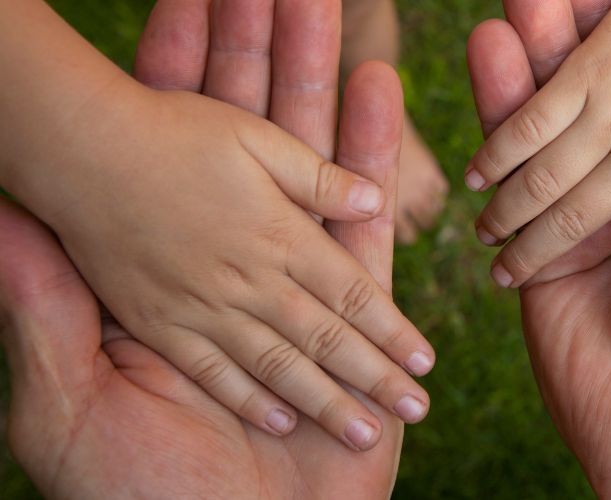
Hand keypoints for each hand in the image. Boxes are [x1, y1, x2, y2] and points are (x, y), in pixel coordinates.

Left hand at [0, 3, 406, 497]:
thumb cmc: (134, 495)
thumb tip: (3, 209)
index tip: (183, 4)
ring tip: (329, 13)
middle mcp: (231, 269)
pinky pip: (364, 222)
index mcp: (163, 279)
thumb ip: (46, 302)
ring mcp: (298, 289)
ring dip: (319, 89)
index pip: (169, 156)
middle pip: (247, 147)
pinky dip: (374, 157)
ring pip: (310, 168)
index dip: (177, 76)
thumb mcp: (62, 399)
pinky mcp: (356, 317)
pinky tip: (377, 91)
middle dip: (261, 63)